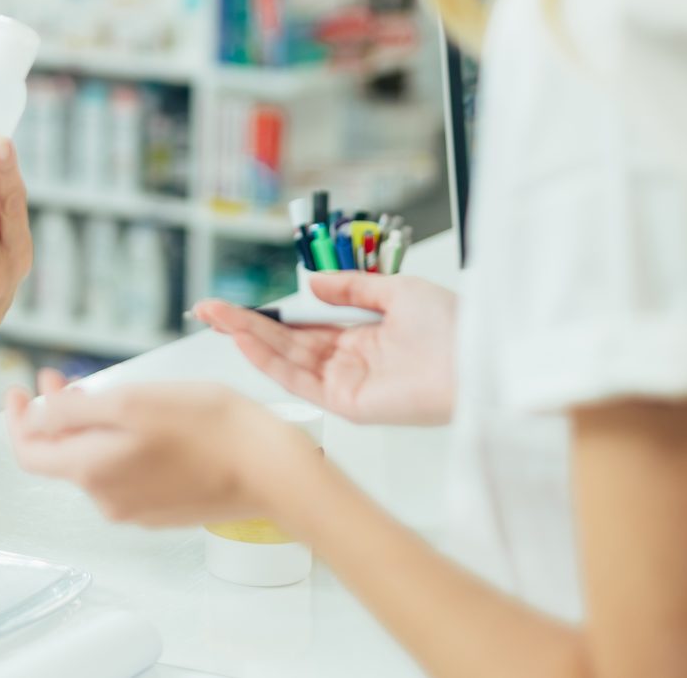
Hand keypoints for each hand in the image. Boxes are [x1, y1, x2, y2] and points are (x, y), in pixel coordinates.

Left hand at [5, 371, 321, 525]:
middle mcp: (107, 499)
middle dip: (56, 416)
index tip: (18, 390)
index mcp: (92, 472)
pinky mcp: (162, 510)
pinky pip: (124, 476)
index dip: (17, 420)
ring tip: (111, 394)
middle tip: (62, 378)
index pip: (29, 454)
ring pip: (95, 464)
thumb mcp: (131, 401)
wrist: (269, 469)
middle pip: (62, 457)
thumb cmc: (208, 428)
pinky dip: (119, 446)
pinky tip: (142, 424)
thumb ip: (72, 412)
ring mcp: (136, 509)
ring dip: (90, 429)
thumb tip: (34, 417)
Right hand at [193, 272, 457, 425]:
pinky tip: (246, 341)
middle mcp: (350, 363)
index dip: (269, 315)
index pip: (304, 327)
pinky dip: (271, 361)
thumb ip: (353, 288)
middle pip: (286, 343)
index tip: (237, 303)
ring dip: (249, 339)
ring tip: (216, 319)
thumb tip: (312, 282)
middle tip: (208, 309)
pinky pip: (301, 381)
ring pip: (286, 361)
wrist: (478, 359)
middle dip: (246, 325)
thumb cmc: (452, 327)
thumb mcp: (398, 291)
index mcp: (363, 338)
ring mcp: (346, 385)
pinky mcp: (348, 404)